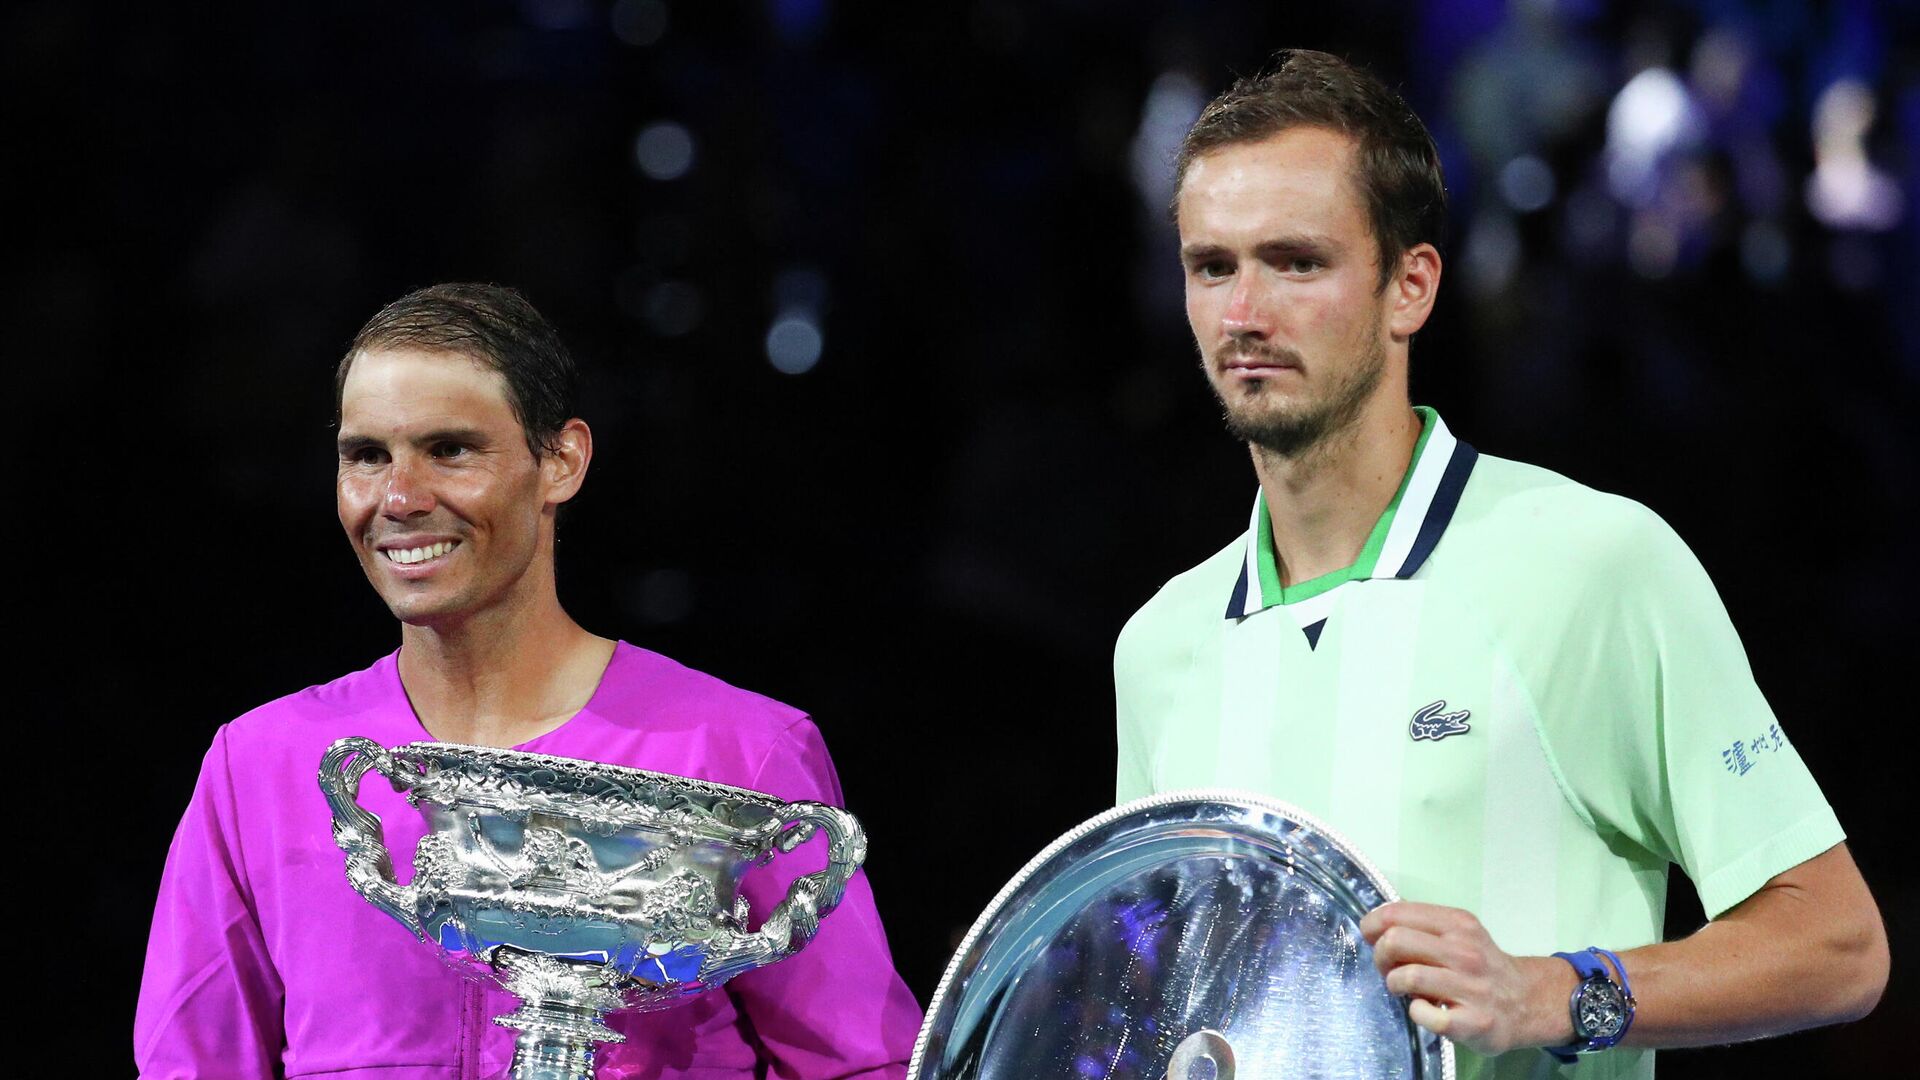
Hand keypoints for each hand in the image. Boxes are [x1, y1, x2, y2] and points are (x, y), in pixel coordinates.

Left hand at [1358, 901, 1574, 1055]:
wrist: (1527, 1001)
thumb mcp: (1460, 932)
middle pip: (1394, 941)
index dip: (1371, 925)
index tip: (1371, 938)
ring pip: (1407, 976)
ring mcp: (1471, 987)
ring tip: (1403, 989)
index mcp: (1458, 924)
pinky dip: (1415, 1012)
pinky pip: (1425, 1014)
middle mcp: (1465, 951)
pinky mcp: (1473, 1022)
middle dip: (1380, 956)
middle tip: (1388, 968)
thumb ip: (1423, 924)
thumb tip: (1378, 922)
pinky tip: (1423, 1009)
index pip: (1396, 913)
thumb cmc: (1482, 967)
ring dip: (1394, 984)